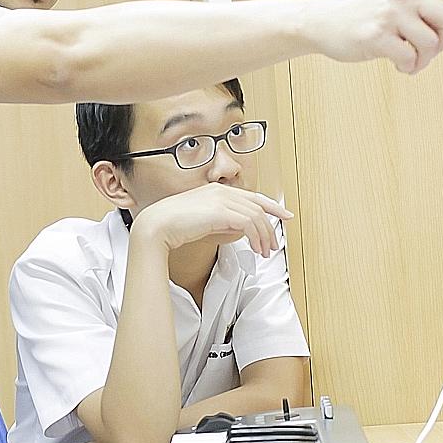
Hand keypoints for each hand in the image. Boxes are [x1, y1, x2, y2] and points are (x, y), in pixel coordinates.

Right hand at [131, 183, 291, 258]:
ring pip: (256, 216)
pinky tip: (256, 249)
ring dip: (264, 236)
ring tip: (265, 252)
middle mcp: (222, 191)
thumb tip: (240, 228)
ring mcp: (222, 199)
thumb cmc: (174, 224)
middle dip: (271, 226)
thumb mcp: (204, 220)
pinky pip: (249, 224)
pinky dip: (256, 237)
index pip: (252, 196)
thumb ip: (223, 220)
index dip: (272, 206)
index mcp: (217, 190)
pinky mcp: (221, 211)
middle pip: (258, 206)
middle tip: (274, 243)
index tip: (284, 215)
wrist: (158, 225)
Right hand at [312, 0, 442, 73]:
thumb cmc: (361, 14)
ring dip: (424, 60)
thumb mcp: (396, 8)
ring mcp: (391, 13)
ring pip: (432, 44)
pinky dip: (408, 68)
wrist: (322, 21)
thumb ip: (428, 15)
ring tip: (409, 60)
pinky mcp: (377, 35)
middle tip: (428, 50)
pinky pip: (410, 58)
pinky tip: (398, 64)